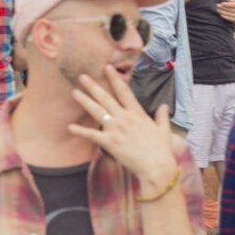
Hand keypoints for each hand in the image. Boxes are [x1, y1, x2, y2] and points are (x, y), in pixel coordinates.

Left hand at [68, 67, 178, 195]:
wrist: (156, 166)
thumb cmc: (161, 149)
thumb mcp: (164, 129)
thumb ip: (162, 116)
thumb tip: (164, 105)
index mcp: (137, 113)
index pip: (124, 91)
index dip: (114, 79)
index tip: (107, 67)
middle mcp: (124, 118)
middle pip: (106, 98)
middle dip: (93, 86)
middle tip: (82, 76)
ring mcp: (116, 129)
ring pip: (97, 111)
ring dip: (85, 101)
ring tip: (74, 92)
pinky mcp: (109, 142)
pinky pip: (92, 135)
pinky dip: (81, 131)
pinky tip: (70, 127)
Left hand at [216, 0, 234, 23]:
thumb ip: (231, 0)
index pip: (233, 4)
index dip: (227, 4)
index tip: (221, 3)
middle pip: (230, 9)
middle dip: (223, 7)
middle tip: (217, 6)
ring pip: (228, 14)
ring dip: (222, 12)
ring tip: (217, 10)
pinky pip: (229, 18)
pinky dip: (225, 16)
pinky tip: (221, 14)